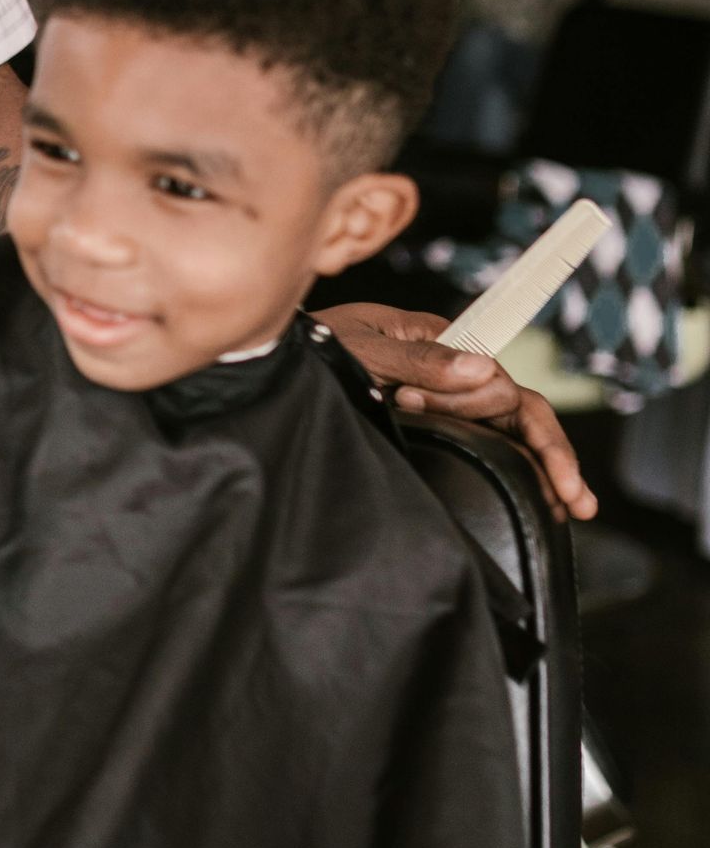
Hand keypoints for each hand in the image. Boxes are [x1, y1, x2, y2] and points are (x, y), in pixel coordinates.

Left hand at [319, 303, 596, 521]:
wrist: (270, 361)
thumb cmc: (311, 347)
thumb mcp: (361, 349)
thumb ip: (420, 360)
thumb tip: (487, 371)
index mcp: (441, 341)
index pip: (504, 387)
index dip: (532, 431)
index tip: (550, 473)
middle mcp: (448, 369)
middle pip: (514, 412)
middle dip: (552, 456)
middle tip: (577, 503)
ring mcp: (437, 395)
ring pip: (501, 431)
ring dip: (533, 465)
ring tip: (558, 505)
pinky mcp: (422, 420)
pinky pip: (475, 441)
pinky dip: (507, 467)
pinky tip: (533, 497)